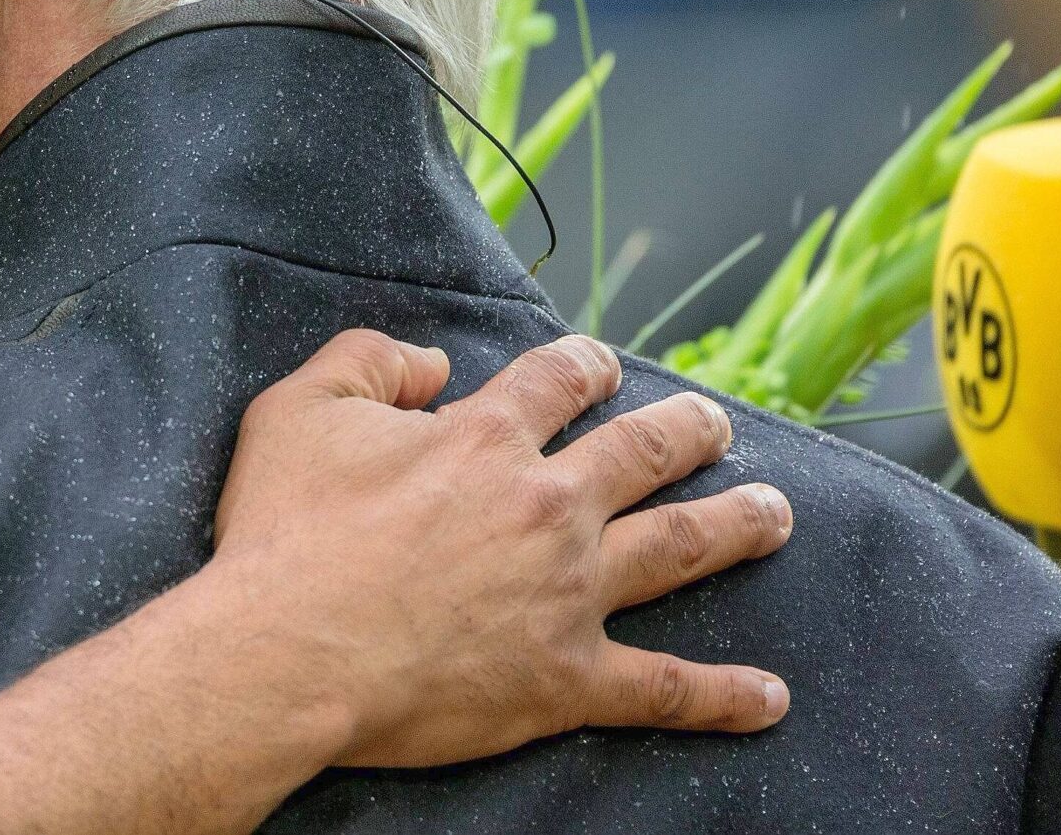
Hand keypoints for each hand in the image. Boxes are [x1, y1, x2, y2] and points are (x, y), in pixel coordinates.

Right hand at [208, 329, 791, 767]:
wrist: (287, 652)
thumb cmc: (284, 534)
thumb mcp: (298, 409)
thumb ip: (366, 361)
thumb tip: (429, 362)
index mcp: (485, 439)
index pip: (558, 380)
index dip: (586, 365)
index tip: (601, 365)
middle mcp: (545, 506)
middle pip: (643, 453)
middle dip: (688, 430)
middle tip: (715, 423)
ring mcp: (568, 595)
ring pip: (680, 547)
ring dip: (736, 525)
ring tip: (776, 512)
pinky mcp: (568, 680)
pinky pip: (665, 688)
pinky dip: (725, 696)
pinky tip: (771, 697)